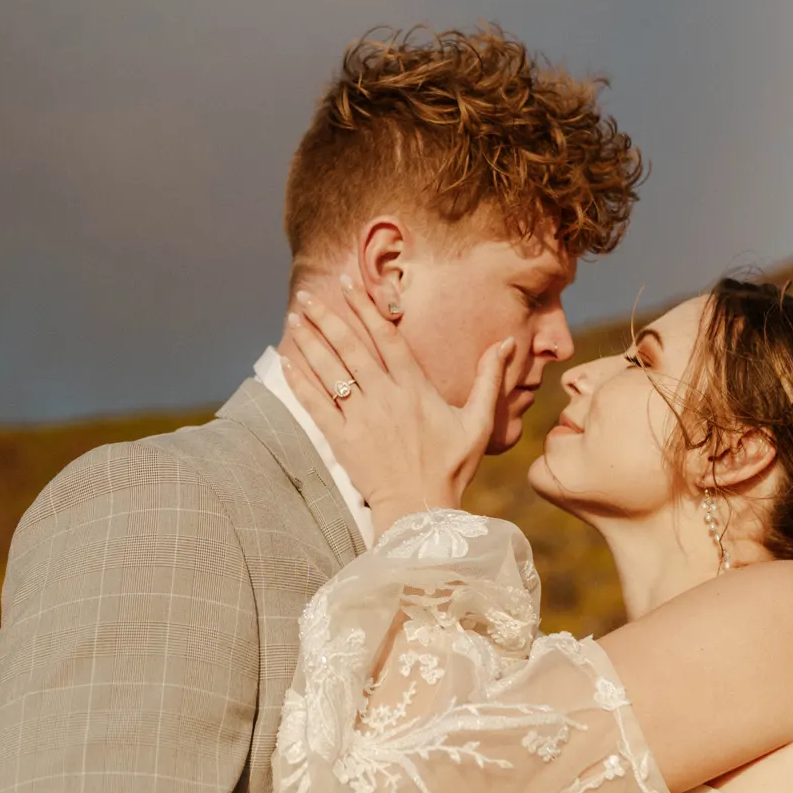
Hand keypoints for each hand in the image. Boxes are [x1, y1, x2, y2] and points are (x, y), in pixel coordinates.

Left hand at [284, 282, 513, 529]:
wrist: (422, 509)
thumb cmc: (452, 466)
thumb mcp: (478, 422)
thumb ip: (488, 379)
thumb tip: (507, 343)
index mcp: (416, 388)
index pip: (386, 337)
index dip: (366, 308)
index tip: (349, 284)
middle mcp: (386, 396)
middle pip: (351, 348)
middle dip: (328, 318)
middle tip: (308, 295)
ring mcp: (362, 418)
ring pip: (330, 371)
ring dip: (310, 343)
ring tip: (295, 319)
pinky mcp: (343, 440)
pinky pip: (317, 405)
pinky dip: (300, 382)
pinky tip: (286, 362)